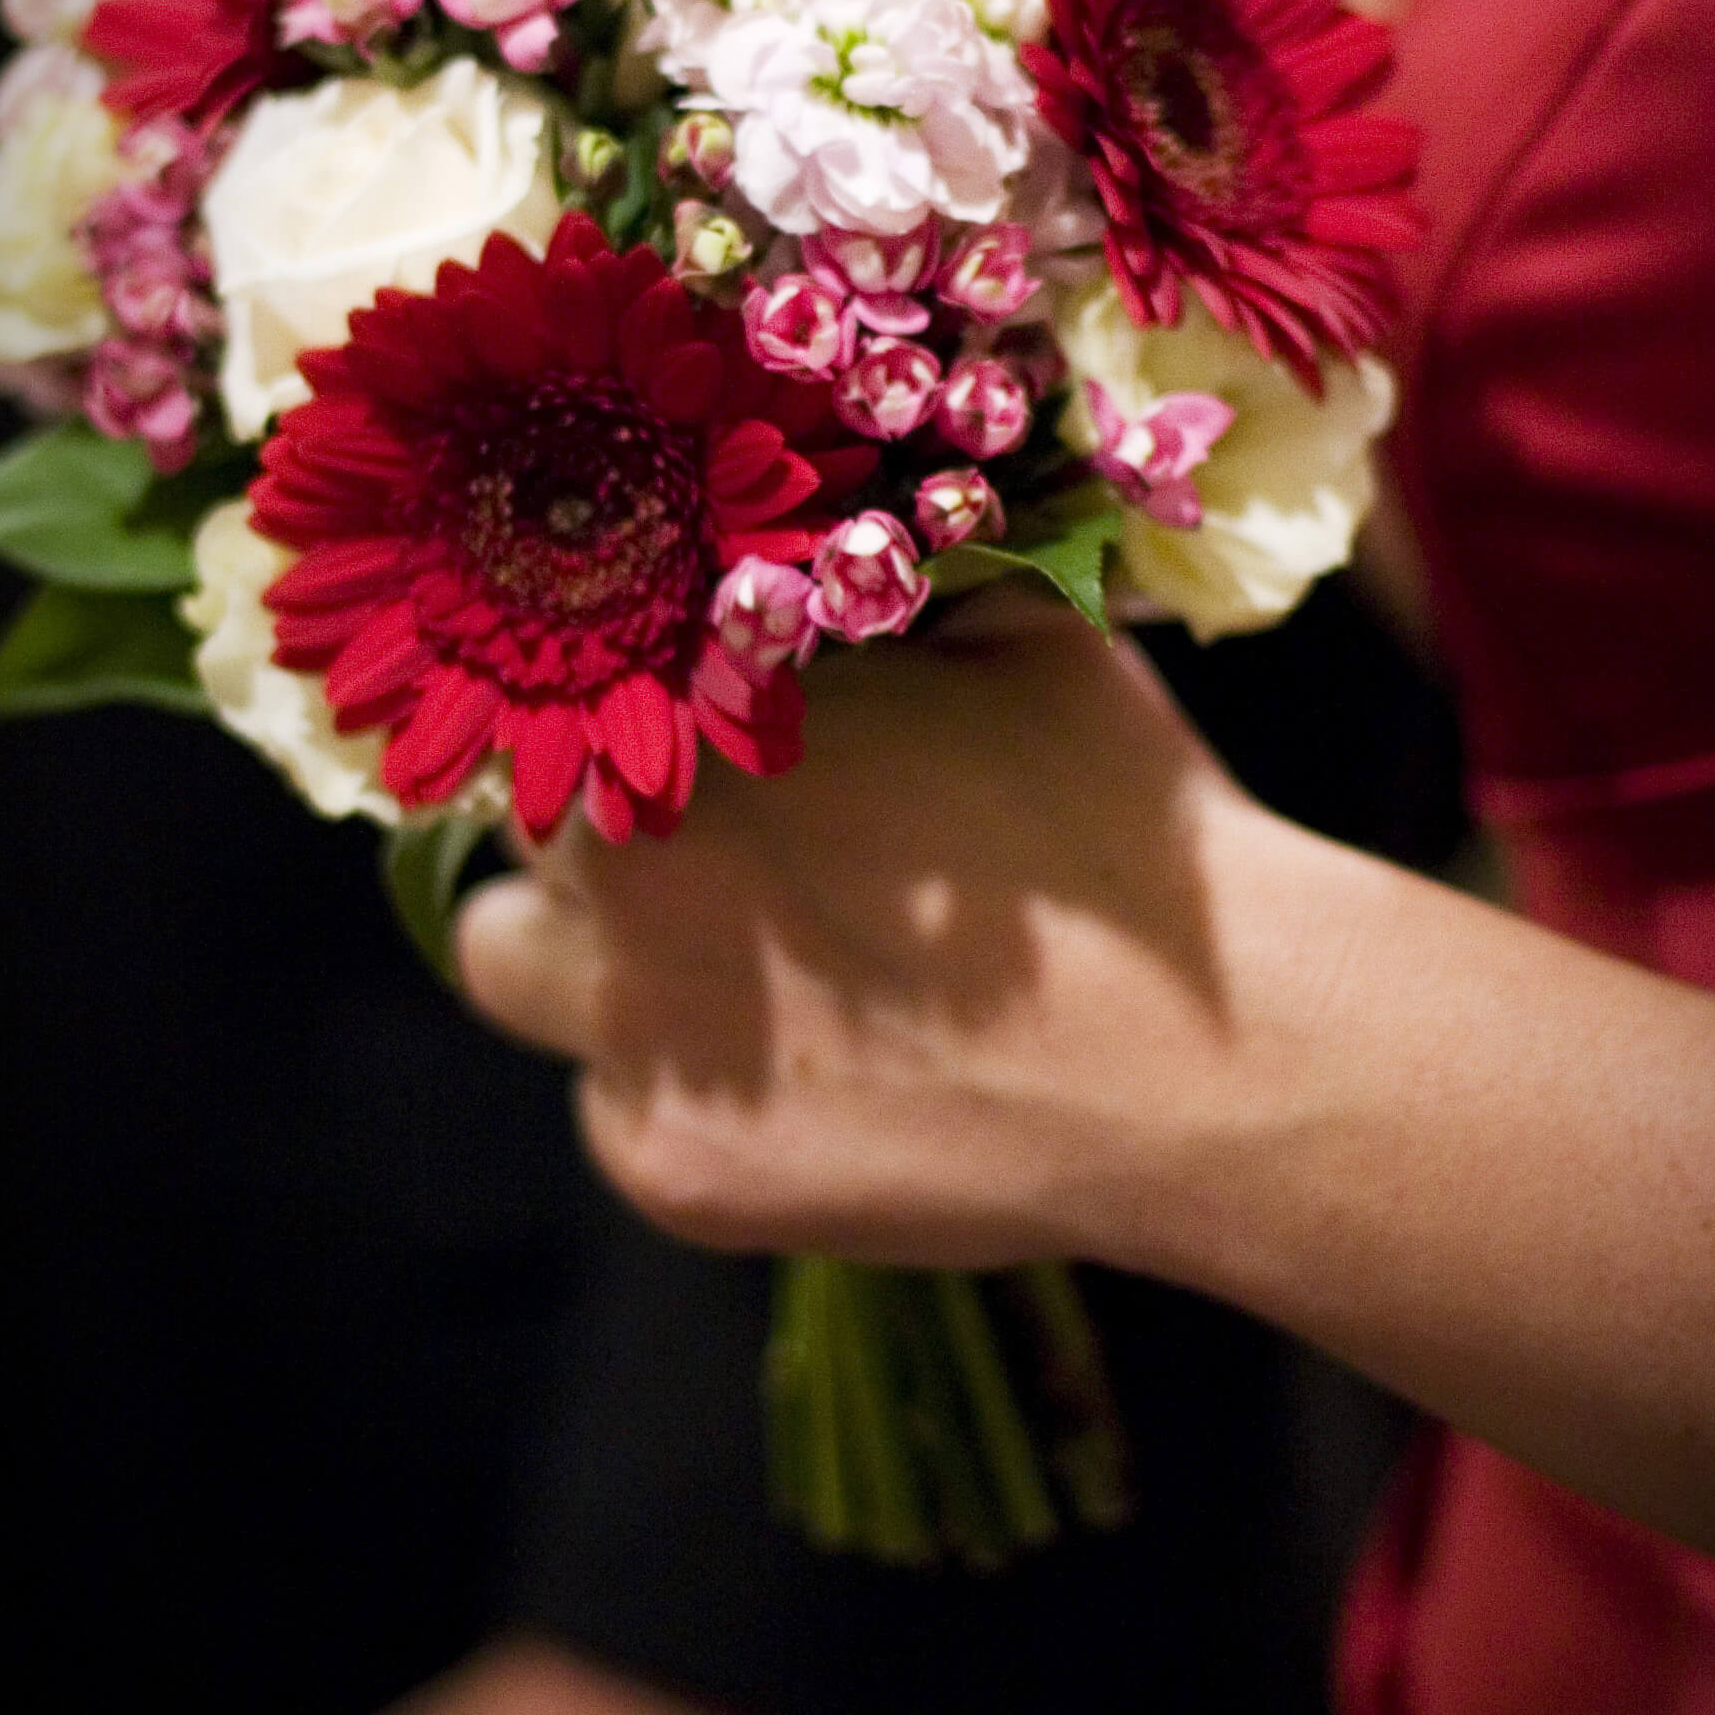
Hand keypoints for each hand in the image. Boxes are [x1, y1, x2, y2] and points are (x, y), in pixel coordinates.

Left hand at [458, 590, 1312, 1276]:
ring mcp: (629, 1025)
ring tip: (718, 952)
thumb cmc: (1118, 822)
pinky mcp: (666, 1163)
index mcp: (685, 700)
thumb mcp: (1009, 629)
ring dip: (584, 947)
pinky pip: (613, 1104)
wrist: (1203, 1055)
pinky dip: (684, 1086)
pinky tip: (817, 1074)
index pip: (546, 667)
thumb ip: (870, 586)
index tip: (638, 699)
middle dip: (587, 813)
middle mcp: (620, 859)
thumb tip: (811, 551)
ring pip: (511, 961)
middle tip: (694, 832)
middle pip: (514, 813)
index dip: (590, 682)